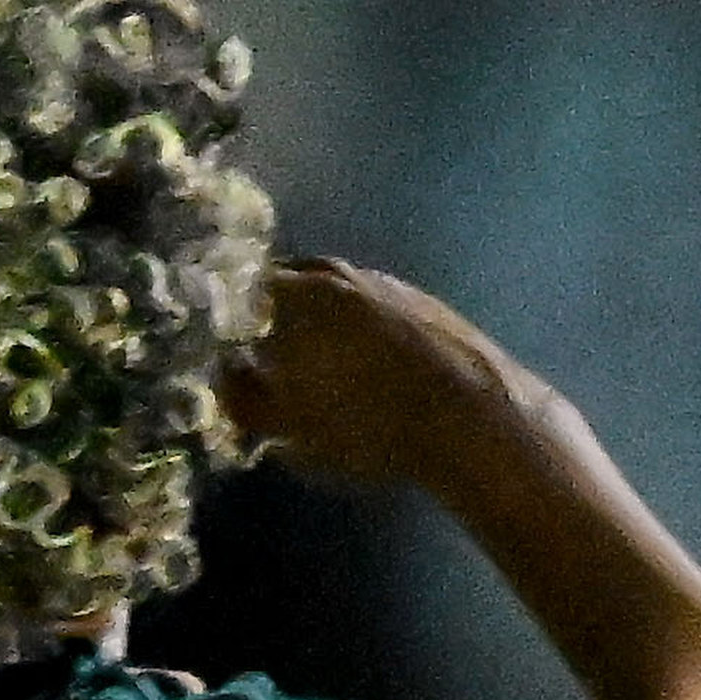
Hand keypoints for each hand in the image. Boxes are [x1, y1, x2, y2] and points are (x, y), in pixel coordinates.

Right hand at [223, 257, 535, 489]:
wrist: (473, 416)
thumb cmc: (365, 421)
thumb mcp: (287, 425)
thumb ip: (242, 396)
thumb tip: (227, 373)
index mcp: (296, 291)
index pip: (240, 288)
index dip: (228, 321)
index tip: (228, 352)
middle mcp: (339, 274)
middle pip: (289, 288)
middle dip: (274, 320)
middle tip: (271, 362)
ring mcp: (387, 285)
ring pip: (336, 298)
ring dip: (322, 326)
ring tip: (324, 372)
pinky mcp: (426, 304)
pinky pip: (376, 312)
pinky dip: (364, 335)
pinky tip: (373, 373)